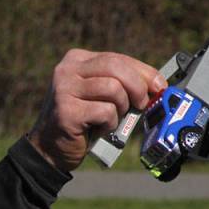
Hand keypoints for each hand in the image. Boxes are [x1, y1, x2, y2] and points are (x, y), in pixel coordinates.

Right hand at [27, 49, 165, 171]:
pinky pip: (105, 111)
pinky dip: (110, 123)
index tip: (159, 85)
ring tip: (113, 118)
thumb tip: (157, 83)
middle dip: (137, 86)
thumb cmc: (80, 122)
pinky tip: (100, 129)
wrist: (49, 150)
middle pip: (116, 67)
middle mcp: (66, 71)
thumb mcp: (98, 95)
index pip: (116, 58)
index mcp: (75, 60)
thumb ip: (119, 83)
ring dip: (121, 107)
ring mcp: (64, 90)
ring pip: (113, 88)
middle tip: (142, 103)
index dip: (143, 71)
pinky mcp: (66, 112)